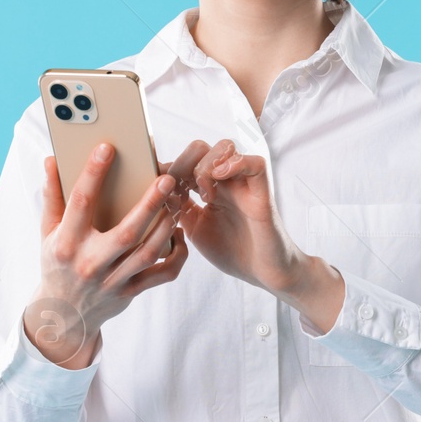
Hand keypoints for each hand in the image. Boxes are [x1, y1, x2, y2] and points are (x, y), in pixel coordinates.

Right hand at [26, 142, 187, 367]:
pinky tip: (179, 234)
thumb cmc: (57, 264)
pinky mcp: (130, 293)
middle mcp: (90, 263)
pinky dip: (176, 255)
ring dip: (166, 226)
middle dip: (149, 204)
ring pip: (148, 252)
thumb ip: (52, 196)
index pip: (80, 203)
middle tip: (166, 179)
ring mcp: (112, 281)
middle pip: (127, 232)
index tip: (107, 147)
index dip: (93, 174)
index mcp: (65, 243)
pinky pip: (161, 274)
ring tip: (176, 202)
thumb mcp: (47, 232)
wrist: (62, 317)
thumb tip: (51, 160)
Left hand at [173, 138, 342, 329]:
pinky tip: (221, 180)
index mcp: (209, 188)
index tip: (157, 186)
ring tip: (204, 194)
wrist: (264, 273)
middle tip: (180, 190)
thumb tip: (159, 191)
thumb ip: (180, 208)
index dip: (169, 168)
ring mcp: (244, 184)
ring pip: (224, 148)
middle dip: (183, 163)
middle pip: (201, 148)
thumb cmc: (233, 252)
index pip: (185, 162)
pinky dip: (235, 164)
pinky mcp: (262, 192)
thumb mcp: (195, 229)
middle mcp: (226, 181)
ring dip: (206, 166)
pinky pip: (255, 163)